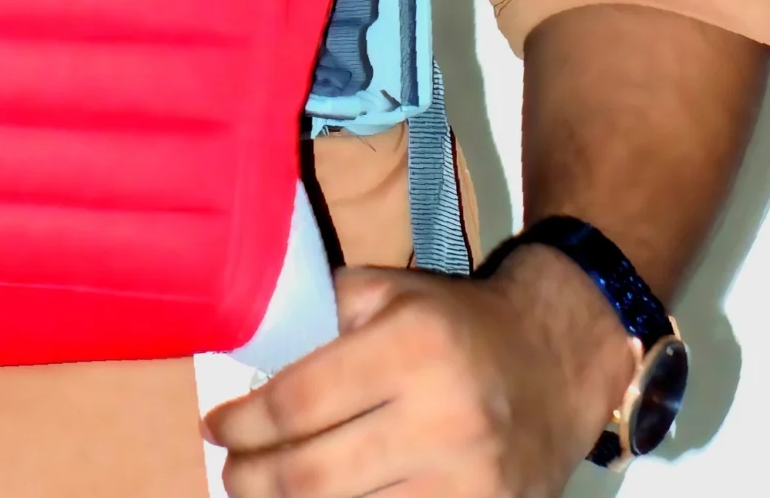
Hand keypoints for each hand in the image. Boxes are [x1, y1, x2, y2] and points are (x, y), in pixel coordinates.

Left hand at [204, 248, 634, 496]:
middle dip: (254, 480)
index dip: (245, 423)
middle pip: (315, 475)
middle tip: (230, 473)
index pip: (301, 401)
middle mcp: (441, 420)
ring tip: (263, 495)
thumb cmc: (456, 325)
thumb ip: (326, 314)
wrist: (554, 365)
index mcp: (412, 349)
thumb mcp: (392, 293)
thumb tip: (254, 357)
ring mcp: (468, 483)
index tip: (215, 427)